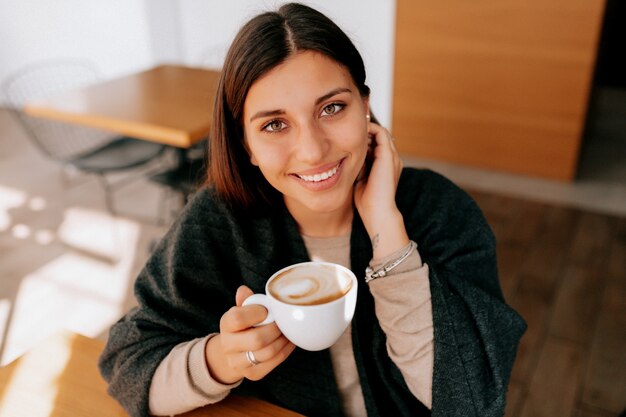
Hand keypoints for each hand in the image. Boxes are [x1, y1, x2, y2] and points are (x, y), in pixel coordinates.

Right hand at [205, 286, 295, 383]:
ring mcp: (238, 362)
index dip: (257, 313)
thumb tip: (243, 290)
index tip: (267, 310)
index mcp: (226, 324)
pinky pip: (274, 362)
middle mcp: (228, 345)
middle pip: (257, 339)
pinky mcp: (252, 374)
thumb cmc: (243, 325)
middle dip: (276, 329)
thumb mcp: (241, 310)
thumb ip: (246, 301)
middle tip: (284, 322)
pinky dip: (286, 350)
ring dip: (283, 340)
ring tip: (288, 331)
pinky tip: (289, 341)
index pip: (238, 318)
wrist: (233, 351)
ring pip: (268, 353)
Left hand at [354, 123, 408, 257]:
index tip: (347, 140)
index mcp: (387, 166)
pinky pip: (381, 132)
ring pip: (381, 133)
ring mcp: (392, 156)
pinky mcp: (388, 155)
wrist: (377, 212)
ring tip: (350, 131)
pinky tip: (355, 133)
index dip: (363, 141)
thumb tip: (346, 156)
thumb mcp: (360, 179)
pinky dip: (369, 129)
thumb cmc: (367, 201)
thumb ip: (359, 167)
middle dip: (364, 133)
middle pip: (379, 137)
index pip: (377, 146)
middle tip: (346, 132)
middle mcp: (392, 159)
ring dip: (366, 130)